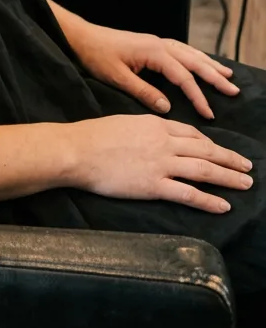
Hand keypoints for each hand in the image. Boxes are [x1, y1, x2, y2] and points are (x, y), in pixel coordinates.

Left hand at [66, 21, 240, 119]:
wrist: (81, 37)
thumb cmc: (96, 56)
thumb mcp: (117, 78)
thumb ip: (143, 92)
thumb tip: (167, 108)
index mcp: (153, 52)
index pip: (183, 76)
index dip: (197, 96)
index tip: (210, 114)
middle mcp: (158, 44)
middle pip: (193, 61)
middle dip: (214, 76)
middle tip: (233, 90)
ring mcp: (155, 42)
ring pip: (189, 53)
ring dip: (208, 64)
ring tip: (226, 75)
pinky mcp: (150, 44)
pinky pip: (180, 50)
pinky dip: (195, 57)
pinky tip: (201, 63)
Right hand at [70, 115, 252, 213]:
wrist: (78, 150)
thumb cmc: (94, 135)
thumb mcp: (125, 122)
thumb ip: (146, 129)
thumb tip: (156, 134)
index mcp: (155, 124)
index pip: (192, 133)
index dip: (211, 143)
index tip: (221, 151)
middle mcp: (164, 142)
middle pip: (205, 150)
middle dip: (229, 159)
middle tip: (247, 167)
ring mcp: (161, 164)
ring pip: (204, 170)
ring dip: (228, 177)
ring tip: (245, 183)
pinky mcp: (154, 186)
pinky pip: (189, 194)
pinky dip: (209, 200)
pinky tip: (224, 206)